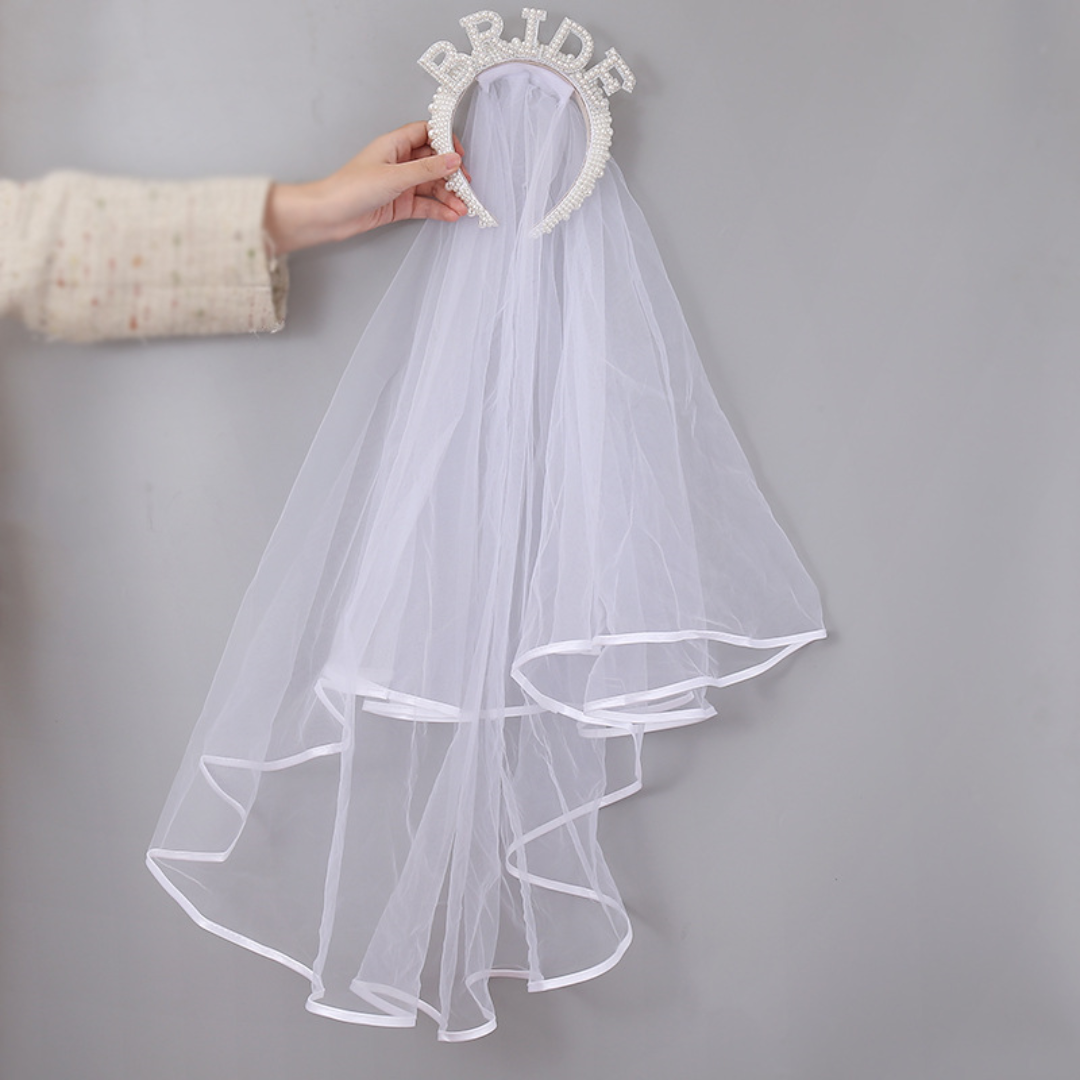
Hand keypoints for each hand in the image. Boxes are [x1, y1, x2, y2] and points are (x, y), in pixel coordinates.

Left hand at [264, 121, 469, 253]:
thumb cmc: (350, 189)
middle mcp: (398, 162)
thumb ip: (427, 169)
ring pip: (431, 186)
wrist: (329, 216)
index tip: (460, 155)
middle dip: (451, 175)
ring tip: (462, 208)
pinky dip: (439, 209)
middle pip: (433, 163)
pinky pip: (425, 205)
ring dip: (448, 196)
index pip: (426, 134)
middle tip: (466, 187)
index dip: (445, 141)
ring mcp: (399, 184)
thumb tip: (453, 160)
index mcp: (394, 145)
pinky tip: (450, 214)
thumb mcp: (394, 176)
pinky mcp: (399, 205)